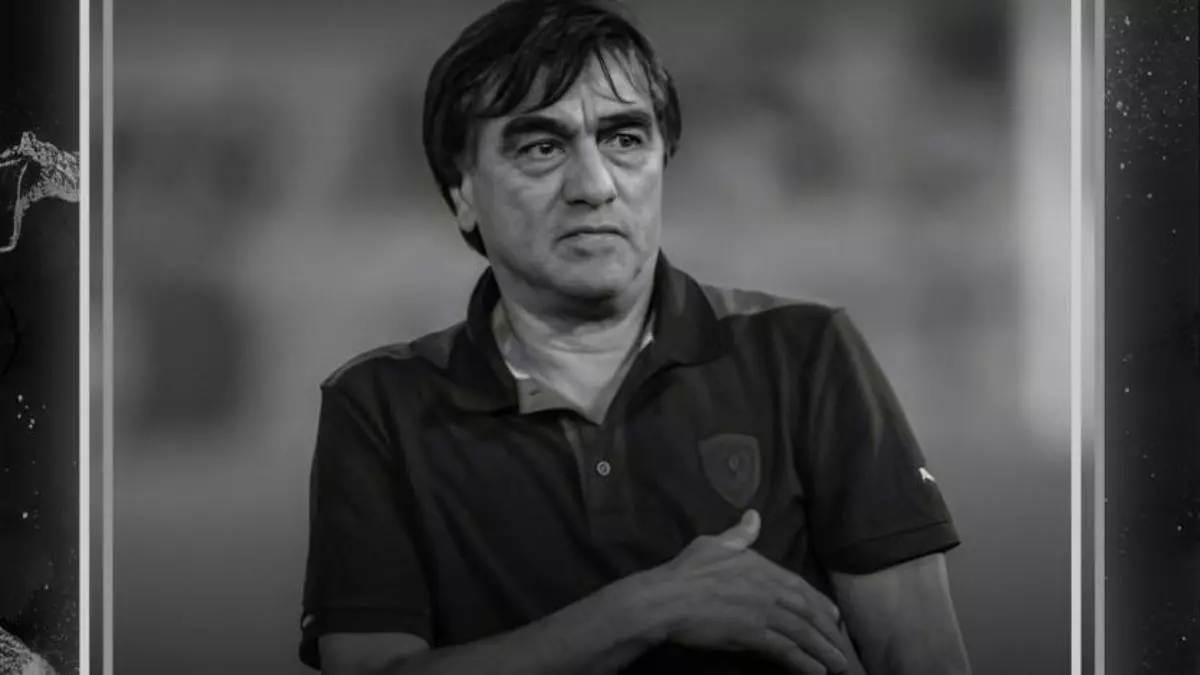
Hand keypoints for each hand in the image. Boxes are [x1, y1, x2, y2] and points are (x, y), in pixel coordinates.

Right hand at [637, 510, 849, 673]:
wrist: (667, 599)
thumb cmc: (686, 571)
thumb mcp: (714, 544)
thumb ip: (739, 535)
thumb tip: (754, 516)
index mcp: (761, 567)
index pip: (800, 586)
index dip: (819, 603)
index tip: (833, 616)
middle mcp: (769, 589)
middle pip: (808, 611)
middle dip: (828, 631)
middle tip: (842, 647)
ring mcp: (763, 612)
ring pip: (803, 632)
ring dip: (824, 650)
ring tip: (839, 665)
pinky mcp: (754, 635)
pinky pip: (787, 650)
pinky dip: (805, 662)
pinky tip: (816, 672)